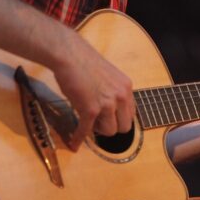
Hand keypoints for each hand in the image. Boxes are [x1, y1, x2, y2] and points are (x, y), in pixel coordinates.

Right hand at [51, 26, 133, 150]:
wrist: (69, 54)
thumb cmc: (84, 62)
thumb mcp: (109, 76)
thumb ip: (114, 91)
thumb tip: (111, 108)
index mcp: (126, 87)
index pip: (130, 114)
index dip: (118, 119)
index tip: (109, 120)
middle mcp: (121, 96)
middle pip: (124, 127)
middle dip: (110, 127)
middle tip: (98, 122)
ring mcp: (107, 104)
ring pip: (109, 131)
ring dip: (97, 130)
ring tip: (86, 122)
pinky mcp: (90, 110)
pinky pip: (86, 131)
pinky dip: (78, 139)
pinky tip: (74, 144)